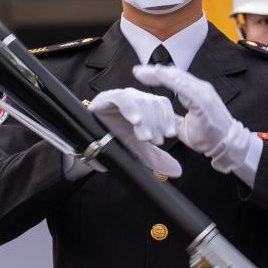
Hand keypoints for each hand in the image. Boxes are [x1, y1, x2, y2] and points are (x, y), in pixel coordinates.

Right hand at [63, 88, 181, 180]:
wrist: (90, 146)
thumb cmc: (114, 143)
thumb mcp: (138, 152)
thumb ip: (157, 159)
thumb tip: (177, 170)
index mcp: (145, 106)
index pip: (162, 104)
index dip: (167, 118)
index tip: (169, 135)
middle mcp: (134, 98)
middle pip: (153, 101)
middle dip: (156, 122)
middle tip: (154, 140)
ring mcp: (120, 96)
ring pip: (140, 99)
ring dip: (145, 119)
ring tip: (144, 136)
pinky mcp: (106, 98)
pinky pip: (121, 98)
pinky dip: (130, 109)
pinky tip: (135, 121)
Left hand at [133, 65, 260, 182]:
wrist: (228, 145)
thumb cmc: (209, 136)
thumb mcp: (183, 126)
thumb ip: (172, 118)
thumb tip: (157, 117)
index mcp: (195, 92)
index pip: (174, 79)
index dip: (158, 75)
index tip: (141, 74)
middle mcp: (200, 88)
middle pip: (174, 74)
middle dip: (154, 72)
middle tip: (137, 70)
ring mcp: (203, 92)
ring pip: (178, 77)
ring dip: (159, 74)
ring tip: (142, 73)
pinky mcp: (203, 99)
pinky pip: (184, 87)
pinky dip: (170, 80)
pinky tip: (159, 76)